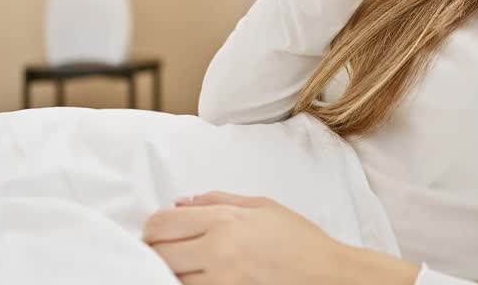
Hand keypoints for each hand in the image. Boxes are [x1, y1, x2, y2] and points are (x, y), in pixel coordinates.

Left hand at [142, 191, 355, 284]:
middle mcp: (217, 251)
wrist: (323, 273)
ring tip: (189, 264)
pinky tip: (200, 276)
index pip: (162, 223)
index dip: (153, 227)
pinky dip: (188, 284)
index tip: (160, 231)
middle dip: (157, 250)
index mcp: (224, 220)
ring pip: (170, 277)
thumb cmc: (298, 238)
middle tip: (169, 249)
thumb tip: (181, 201)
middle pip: (158, 253)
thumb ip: (217, 201)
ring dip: (172, 270)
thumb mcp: (262, 206)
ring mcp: (219, 280)